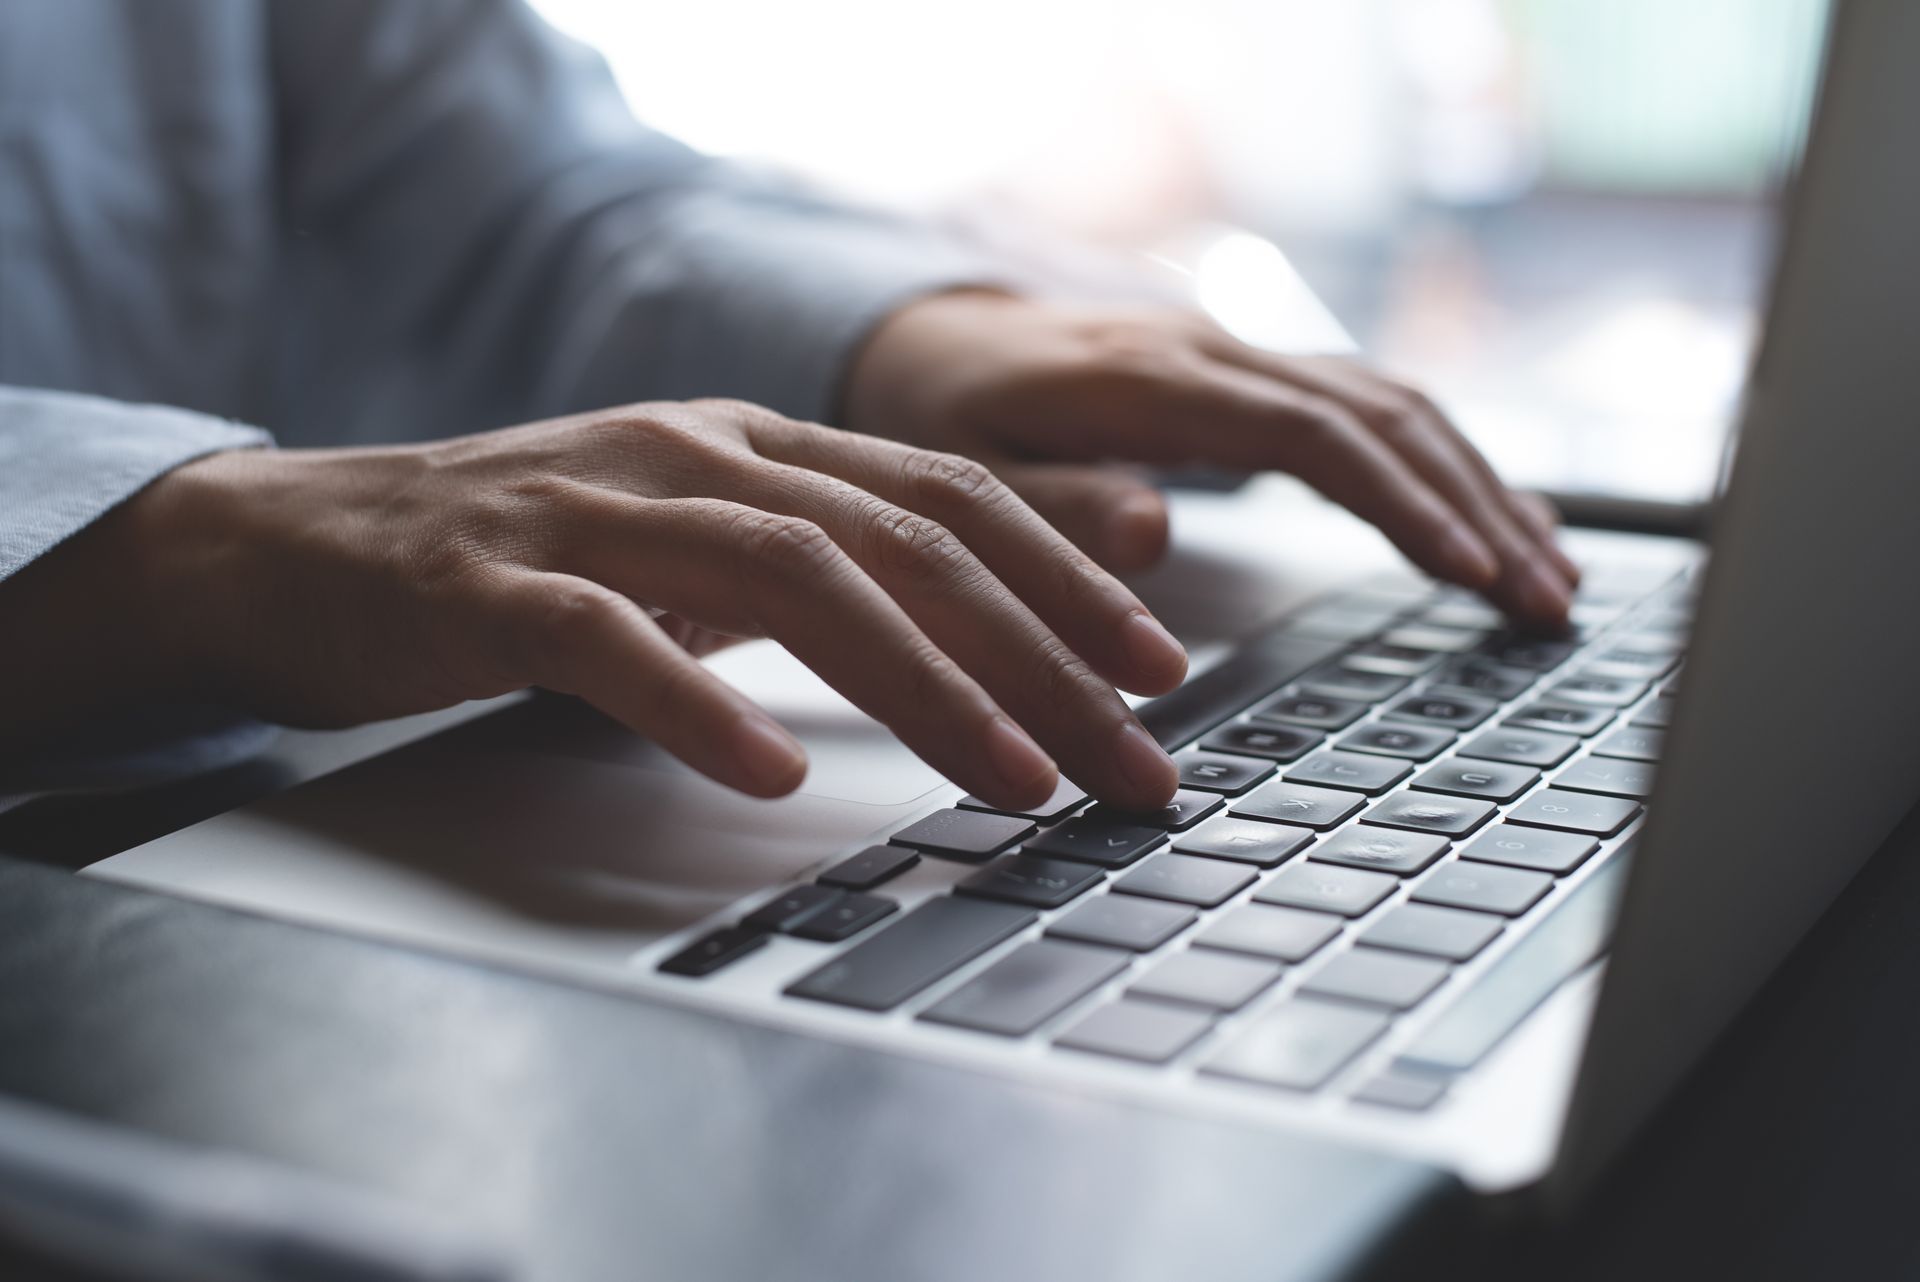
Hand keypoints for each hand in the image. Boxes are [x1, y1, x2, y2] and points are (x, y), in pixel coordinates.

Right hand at [8, 401, 1188, 808]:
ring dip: (924, 682)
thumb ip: (835, 557)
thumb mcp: (700, 543)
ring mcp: (593, 510)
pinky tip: (770, 771)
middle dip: (1040, 656)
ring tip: (1013, 778)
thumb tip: (984, 608)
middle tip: (1132, 760)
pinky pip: (612, 639)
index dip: (1068, 578)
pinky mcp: (494, 583)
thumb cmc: (525, 559)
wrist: (299, 545)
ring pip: (793, 578)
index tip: (1160, 670)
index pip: (950, 498)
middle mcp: (694, 455)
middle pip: (905, 542)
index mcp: (755, 444)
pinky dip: (700, 702)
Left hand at [844, 293, 1579, 624]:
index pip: (1310, 431)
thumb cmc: (943, 414)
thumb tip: (1159, 531)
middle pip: (1381, 415)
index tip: (1469, 569)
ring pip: (1391, 408)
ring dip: (1477, 487)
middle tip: (1546, 601)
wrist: (933, 337)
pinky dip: (1436, 468)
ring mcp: (1241, 359)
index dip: (1398, 499)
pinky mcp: (1251, 381)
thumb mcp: (963, 470)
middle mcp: (1216, 353)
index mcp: (1154, 376)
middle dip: (1475, 505)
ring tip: (1547, 576)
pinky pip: (1366, 412)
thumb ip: (1051, 502)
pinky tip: (1483, 521)